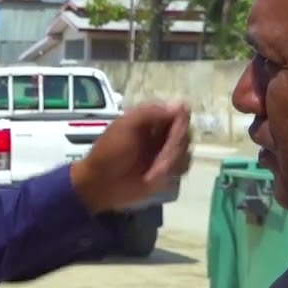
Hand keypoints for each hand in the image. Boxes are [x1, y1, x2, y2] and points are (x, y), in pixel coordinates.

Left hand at [72, 101, 192, 213]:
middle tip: (160, 160)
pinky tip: (154, 177)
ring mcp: (165, 152)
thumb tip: (181, 104)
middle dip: (175, 147)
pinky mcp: (167, 170)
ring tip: (153, 171)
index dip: (181, 124)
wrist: (101, 184)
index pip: (179, 113)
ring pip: (186, 150)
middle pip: (186, 133)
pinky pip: (182, 167)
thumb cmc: (109, 152)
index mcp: (150, 119)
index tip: (174, 134)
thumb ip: (151, 113)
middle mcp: (161, 133)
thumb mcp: (126, 127)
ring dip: (172, 162)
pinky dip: (172, 172)